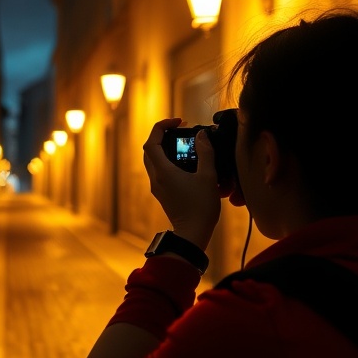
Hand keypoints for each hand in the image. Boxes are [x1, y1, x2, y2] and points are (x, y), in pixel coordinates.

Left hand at [143, 118, 220, 249]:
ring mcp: (157, 187)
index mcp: (163, 171)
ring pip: (153, 161)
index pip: (152, 142)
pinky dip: (168, 162)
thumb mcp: (208, 177)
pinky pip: (159, 172)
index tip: (178, 122)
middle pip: (150, 150)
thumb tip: (202, 135)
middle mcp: (156, 178)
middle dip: (162, 137)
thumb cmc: (200, 207)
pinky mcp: (162, 194)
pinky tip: (186, 164)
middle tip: (180, 132)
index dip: (162, 127)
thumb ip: (206, 153)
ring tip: (185, 146)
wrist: (192, 235)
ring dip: (165, 149)